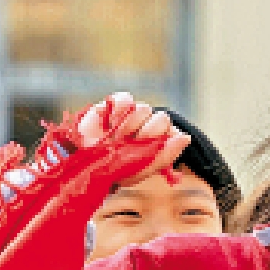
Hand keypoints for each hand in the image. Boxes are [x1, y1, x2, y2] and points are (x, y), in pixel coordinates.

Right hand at [72, 92, 188, 185]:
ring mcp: (134, 114)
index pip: (175, 134)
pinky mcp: (117, 103)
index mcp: (161, 143)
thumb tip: (186, 137)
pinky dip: (118, 113)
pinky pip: (126, 99)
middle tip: (128, 146)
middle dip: (144, 135)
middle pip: (162, 119)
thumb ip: (165, 155)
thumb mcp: (140, 169)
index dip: (163, 141)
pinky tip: (109, 124)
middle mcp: (150, 126)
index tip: (148, 150)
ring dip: (127, 128)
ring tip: (114, 139)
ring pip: (144, 109)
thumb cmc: (114, 169)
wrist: (83, 162)